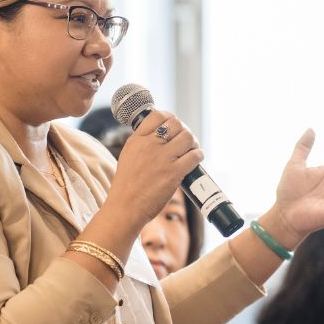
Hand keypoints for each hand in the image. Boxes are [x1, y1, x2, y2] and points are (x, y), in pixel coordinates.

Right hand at [105, 110, 202, 225]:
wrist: (125, 207)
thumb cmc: (127, 186)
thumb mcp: (128, 156)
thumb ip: (143, 143)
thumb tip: (161, 135)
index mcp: (137, 140)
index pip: (158, 115)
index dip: (170, 118)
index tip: (173, 126)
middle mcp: (150, 145)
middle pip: (176, 124)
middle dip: (184, 130)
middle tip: (185, 141)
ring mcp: (162, 159)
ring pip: (188, 137)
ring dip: (193, 142)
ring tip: (191, 150)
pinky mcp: (173, 173)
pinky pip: (194, 156)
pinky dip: (198, 155)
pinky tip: (195, 159)